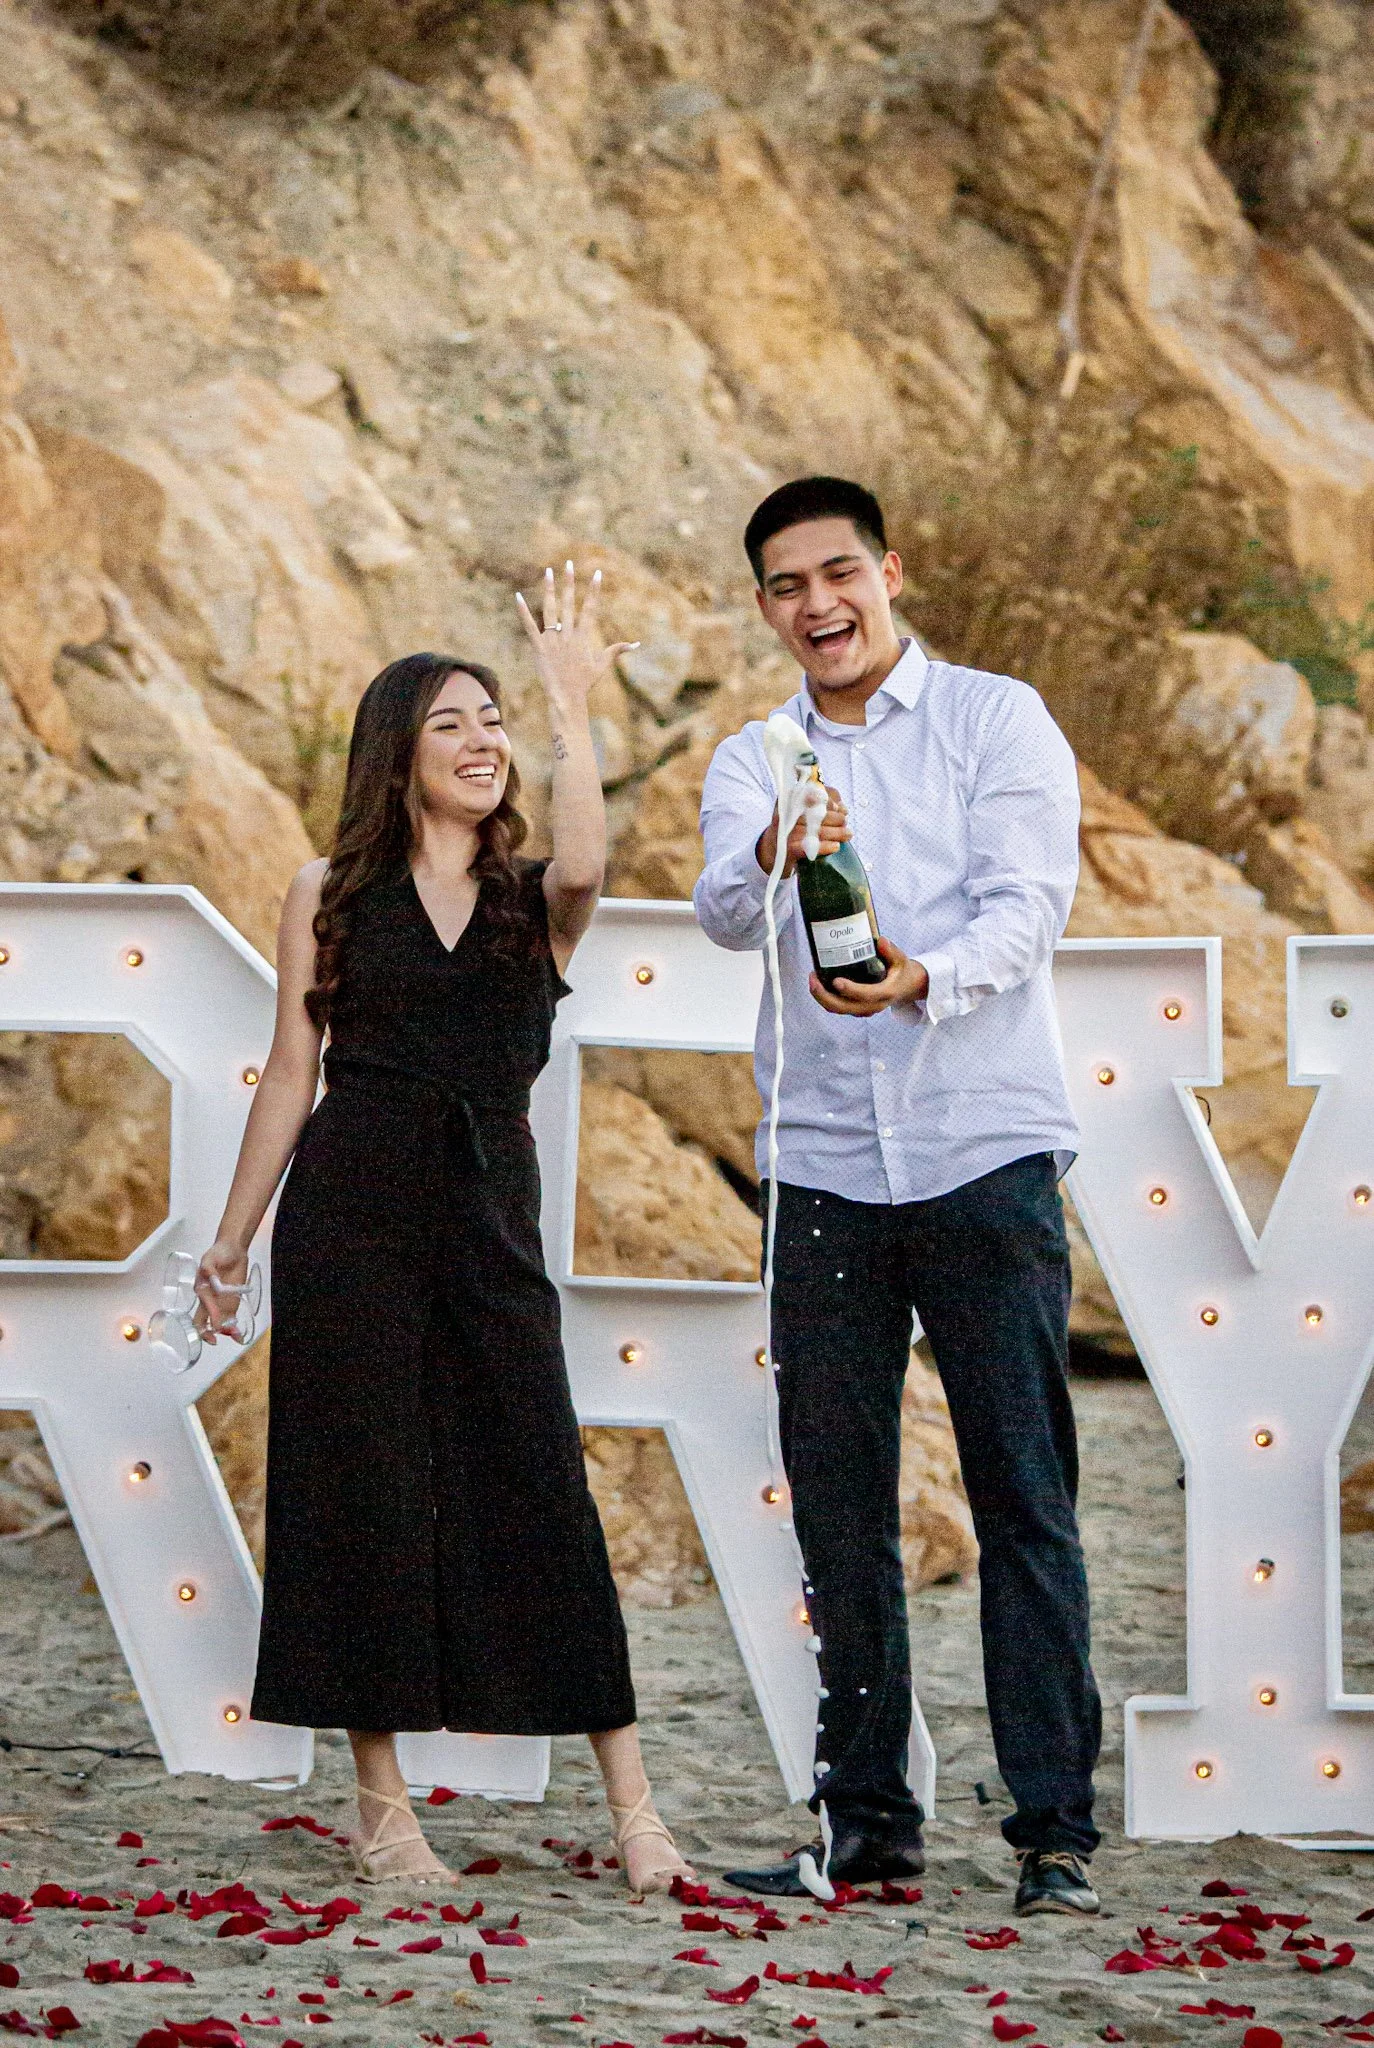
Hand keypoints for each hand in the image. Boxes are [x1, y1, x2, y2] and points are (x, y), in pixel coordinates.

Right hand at [194, 1239, 248, 1344]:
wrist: (233, 1249)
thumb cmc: (219, 1252)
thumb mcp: (210, 1257)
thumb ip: (209, 1268)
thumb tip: (210, 1279)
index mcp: (201, 1289)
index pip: (203, 1306)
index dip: (208, 1317)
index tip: (215, 1325)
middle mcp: (208, 1299)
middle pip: (203, 1321)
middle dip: (207, 1333)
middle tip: (215, 1340)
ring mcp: (219, 1303)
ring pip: (217, 1323)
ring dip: (224, 1332)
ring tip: (235, 1336)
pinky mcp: (231, 1303)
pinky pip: (230, 1318)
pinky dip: (233, 1328)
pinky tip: (238, 1336)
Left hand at [515, 562, 635, 718]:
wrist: (566, 698)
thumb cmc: (584, 682)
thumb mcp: (602, 665)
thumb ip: (616, 650)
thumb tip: (636, 644)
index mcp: (583, 637)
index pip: (590, 609)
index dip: (594, 591)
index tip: (597, 573)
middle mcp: (569, 635)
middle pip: (570, 603)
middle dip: (570, 582)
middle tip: (569, 563)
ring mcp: (553, 640)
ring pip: (550, 610)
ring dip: (549, 589)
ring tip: (548, 572)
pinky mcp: (538, 647)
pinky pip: (529, 626)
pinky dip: (523, 612)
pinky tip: (518, 597)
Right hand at [755, 784, 849, 878]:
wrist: (775, 848)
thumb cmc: (797, 825)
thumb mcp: (807, 808)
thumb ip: (826, 803)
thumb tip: (843, 809)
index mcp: (790, 798)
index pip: (811, 793)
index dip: (828, 800)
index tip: (839, 808)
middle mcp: (786, 812)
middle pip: (816, 813)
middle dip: (835, 818)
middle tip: (845, 822)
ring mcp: (786, 831)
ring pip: (816, 830)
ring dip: (836, 832)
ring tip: (848, 834)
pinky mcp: (789, 848)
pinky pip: (809, 846)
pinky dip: (825, 846)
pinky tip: (836, 846)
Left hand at [810, 935, 929, 1015]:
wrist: (908, 987)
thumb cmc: (902, 972)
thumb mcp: (902, 960)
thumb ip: (892, 951)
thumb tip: (881, 941)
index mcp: (885, 993)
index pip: (866, 995)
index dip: (850, 990)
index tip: (837, 981)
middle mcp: (873, 1005)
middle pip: (844, 1007)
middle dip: (825, 996)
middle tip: (813, 979)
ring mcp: (864, 1009)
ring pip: (838, 1009)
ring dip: (822, 998)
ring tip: (812, 980)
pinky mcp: (857, 1008)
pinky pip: (838, 1008)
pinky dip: (826, 999)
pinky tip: (818, 985)